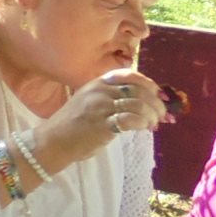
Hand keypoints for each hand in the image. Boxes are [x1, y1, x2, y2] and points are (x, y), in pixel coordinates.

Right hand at [36, 69, 163, 170]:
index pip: (129, 75)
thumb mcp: (89, 101)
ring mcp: (100, 107)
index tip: (158, 95)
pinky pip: (131, 119)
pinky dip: (142, 123)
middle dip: (156, 103)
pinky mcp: (102, 124)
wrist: (53, 140)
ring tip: (153, 124)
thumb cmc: (73, 123)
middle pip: (139, 90)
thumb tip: (143, 100)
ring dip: (152, 115)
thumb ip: (110, 96)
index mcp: (97, 83)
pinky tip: (143, 128)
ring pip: (139, 104)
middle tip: (162, 115)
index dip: (148, 84)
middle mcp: (99, 91)